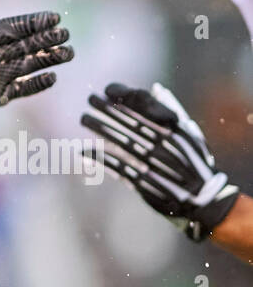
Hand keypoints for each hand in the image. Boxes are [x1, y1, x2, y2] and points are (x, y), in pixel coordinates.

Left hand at [0, 0, 71, 125]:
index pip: (16, 26)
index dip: (35, 22)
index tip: (54, 18)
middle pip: (28, 44)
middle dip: (47, 39)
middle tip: (65, 35)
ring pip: (29, 65)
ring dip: (48, 59)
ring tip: (67, 53)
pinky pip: (20, 88)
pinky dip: (35, 84)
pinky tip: (51, 77)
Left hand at [81, 82, 239, 241]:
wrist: (202, 198)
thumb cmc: (195, 162)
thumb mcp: (190, 133)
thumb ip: (173, 111)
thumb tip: (157, 88)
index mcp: (173, 130)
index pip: (145, 107)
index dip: (125, 97)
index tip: (107, 91)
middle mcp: (160, 143)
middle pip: (129, 121)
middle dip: (107, 109)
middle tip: (90, 100)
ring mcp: (150, 162)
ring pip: (119, 140)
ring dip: (100, 128)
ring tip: (84, 118)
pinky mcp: (140, 180)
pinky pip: (115, 166)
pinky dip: (99, 158)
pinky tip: (84, 151)